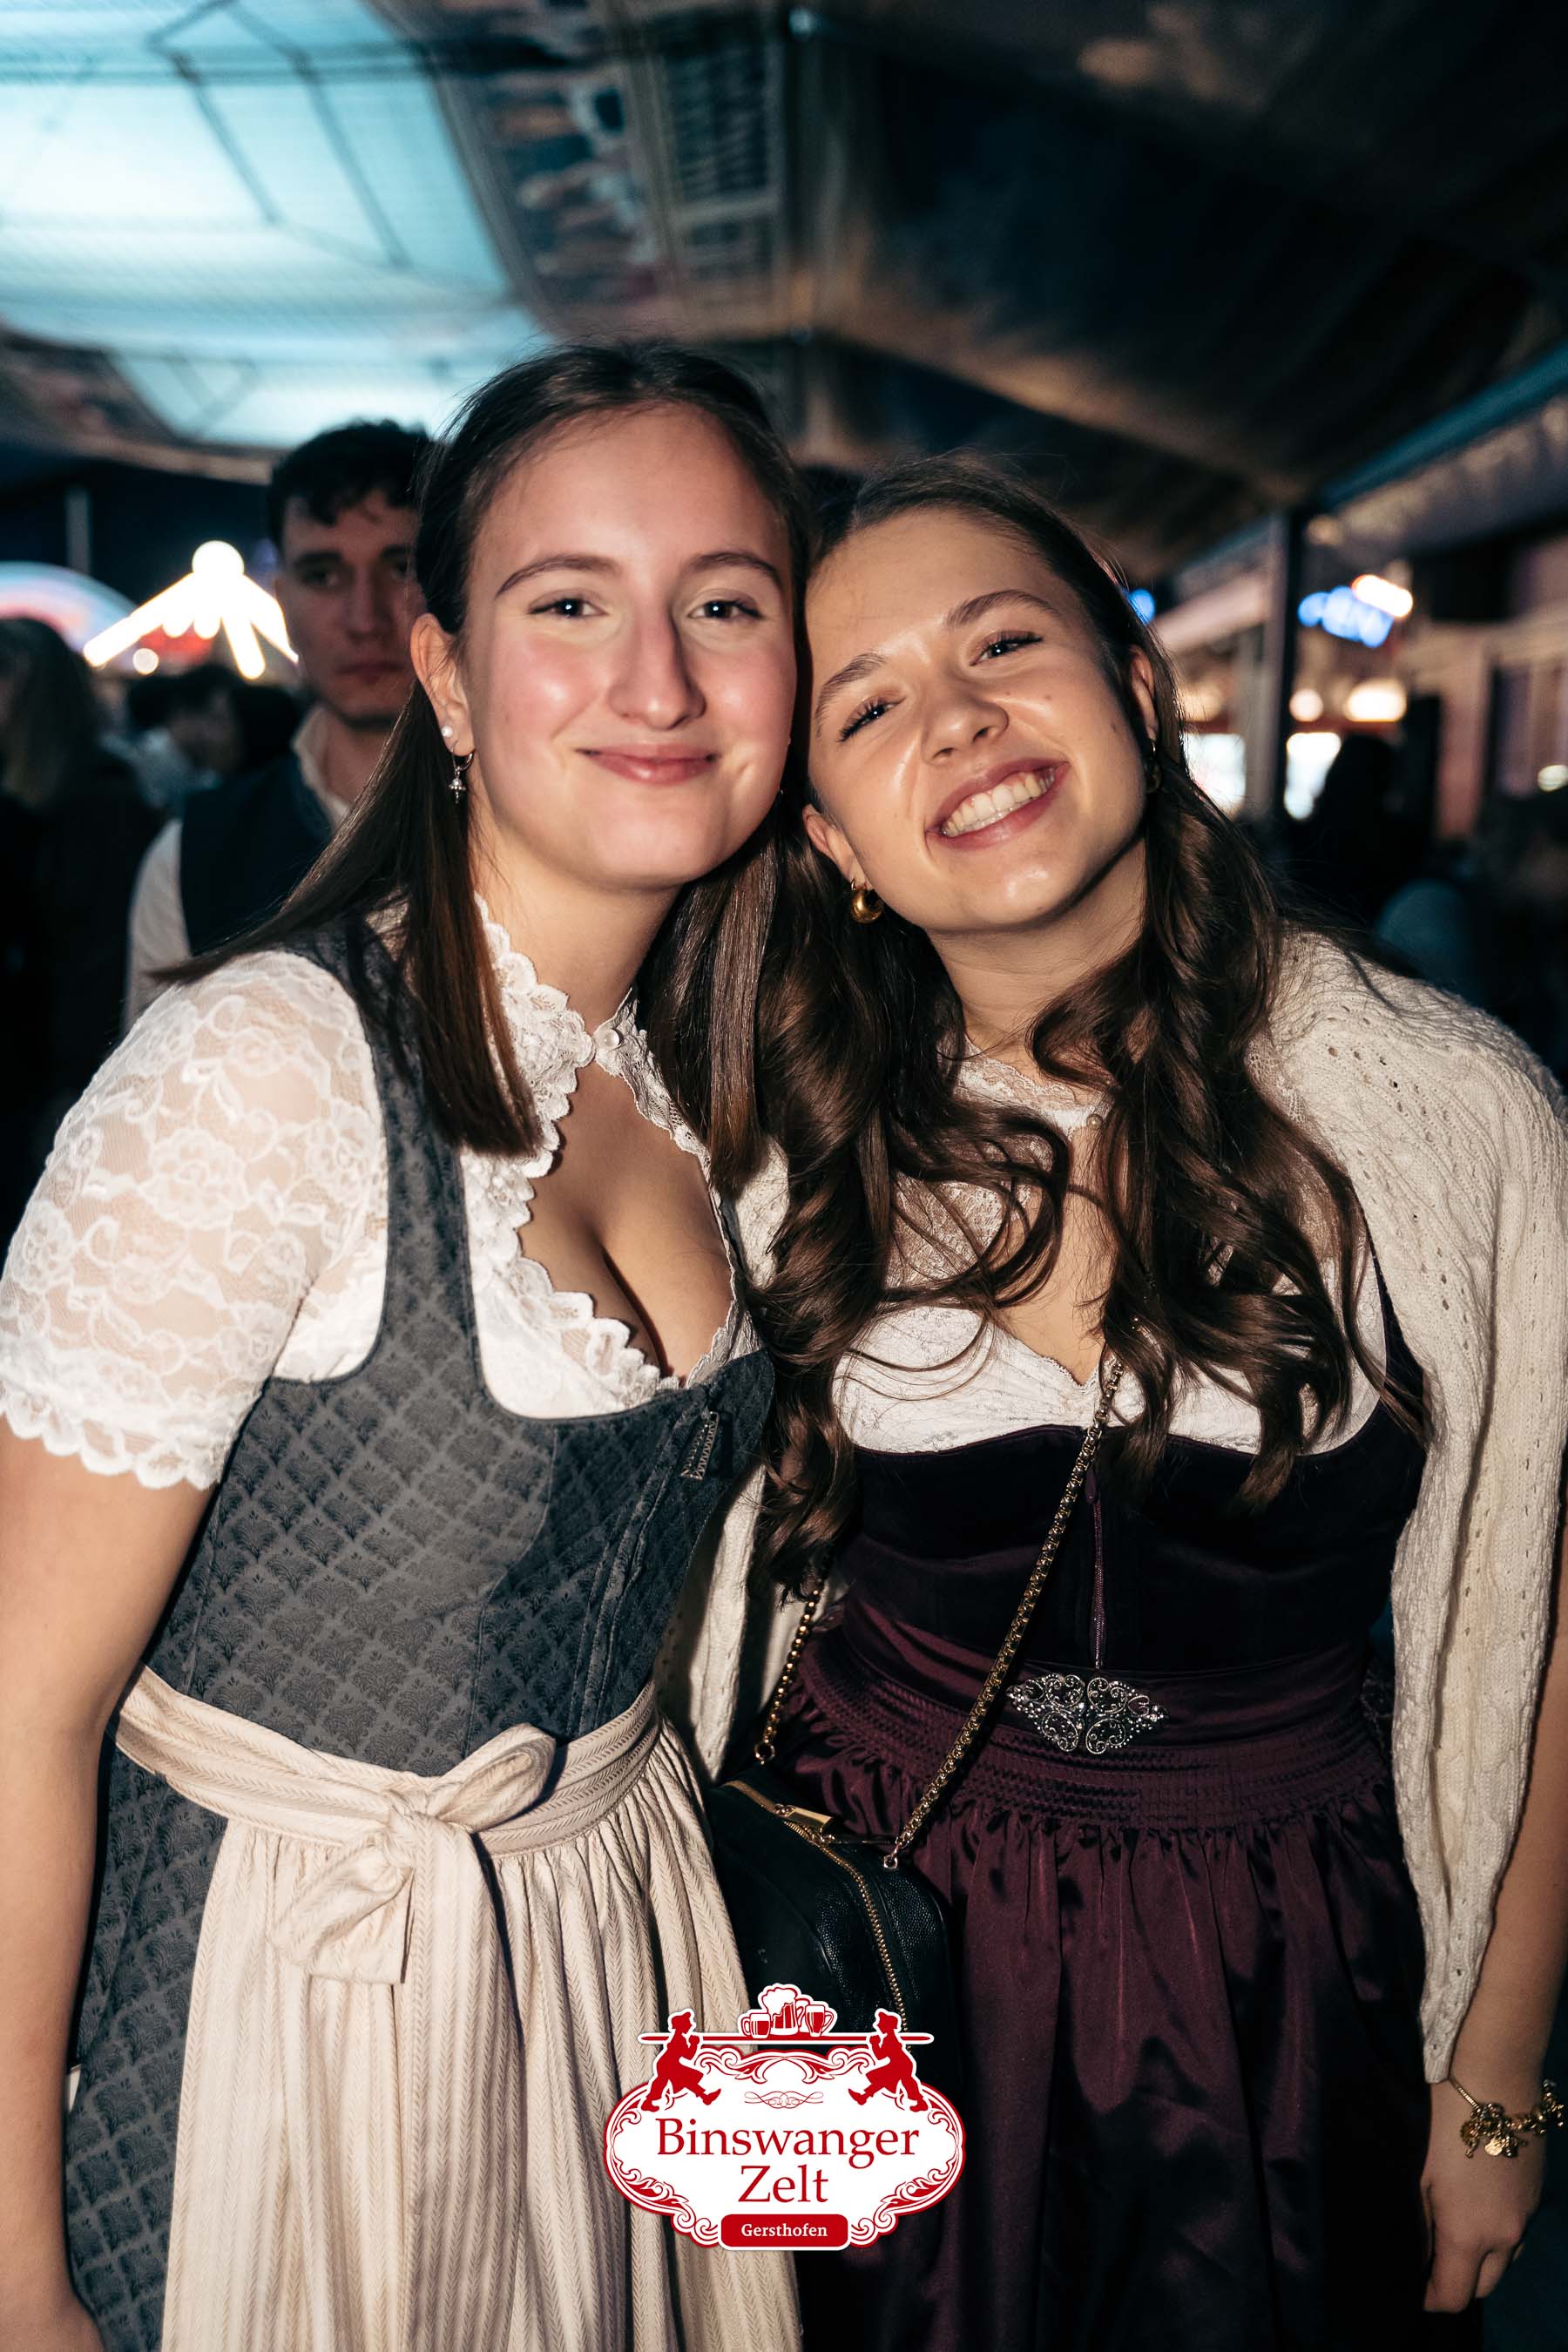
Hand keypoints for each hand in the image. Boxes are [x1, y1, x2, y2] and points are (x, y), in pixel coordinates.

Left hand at [1422, 2079, 1545, 2309]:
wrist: (1496, 2077)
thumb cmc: (1443, 2122)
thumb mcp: (1417, 2173)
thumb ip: (1416, 2221)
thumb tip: (1413, 2254)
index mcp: (1470, 2235)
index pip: (1454, 2295)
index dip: (1429, 2299)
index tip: (1410, 2289)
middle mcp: (1505, 2236)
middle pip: (1482, 2287)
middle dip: (1456, 2284)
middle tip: (1428, 2263)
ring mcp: (1526, 2216)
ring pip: (1504, 2261)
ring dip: (1480, 2261)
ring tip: (1450, 2237)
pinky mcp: (1535, 2194)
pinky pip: (1516, 2234)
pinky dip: (1496, 2237)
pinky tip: (1476, 2210)